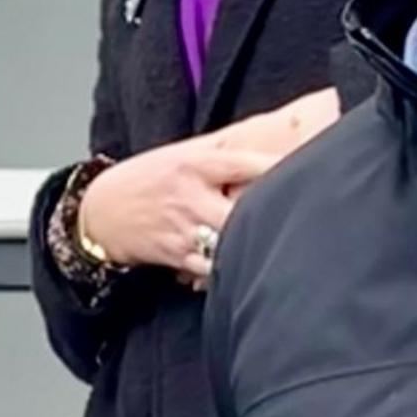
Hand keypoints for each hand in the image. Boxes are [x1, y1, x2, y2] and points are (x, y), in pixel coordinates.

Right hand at [75, 91, 341, 289]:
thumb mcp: (182, 156)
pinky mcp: (177, 256)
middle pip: (242, 207)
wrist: (101, 212)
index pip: (246, 163)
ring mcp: (184, 229)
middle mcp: (191, 196)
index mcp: (195, 164)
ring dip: (256, 246)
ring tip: (289, 250)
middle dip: (273, 213)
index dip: (281, 166)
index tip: (314, 168)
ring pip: (229, 242)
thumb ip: (224, 154)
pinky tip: (255, 271)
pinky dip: (233, 270)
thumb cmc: (150, 180)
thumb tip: (272, 146)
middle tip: (310, 217)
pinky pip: (213, 269)